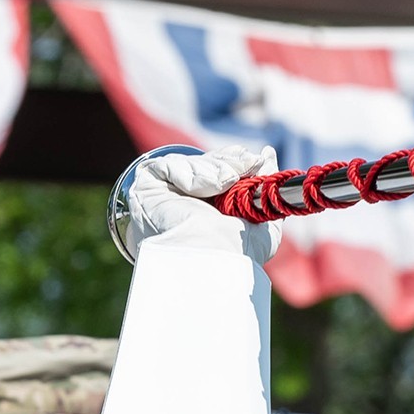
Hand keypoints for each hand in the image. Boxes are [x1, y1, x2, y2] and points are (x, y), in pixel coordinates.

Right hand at [116, 143, 282, 262]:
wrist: (218, 259)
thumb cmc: (239, 251)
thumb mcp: (261, 216)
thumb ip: (263, 186)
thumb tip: (268, 153)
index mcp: (203, 210)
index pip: (213, 172)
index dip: (232, 161)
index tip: (252, 158)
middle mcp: (179, 203)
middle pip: (202, 164)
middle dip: (228, 161)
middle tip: (250, 163)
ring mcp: (160, 196)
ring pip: (188, 164)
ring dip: (215, 169)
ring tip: (229, 183)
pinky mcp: (145, 189)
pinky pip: (168, 166)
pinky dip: (192, 174)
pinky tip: (207, 189)